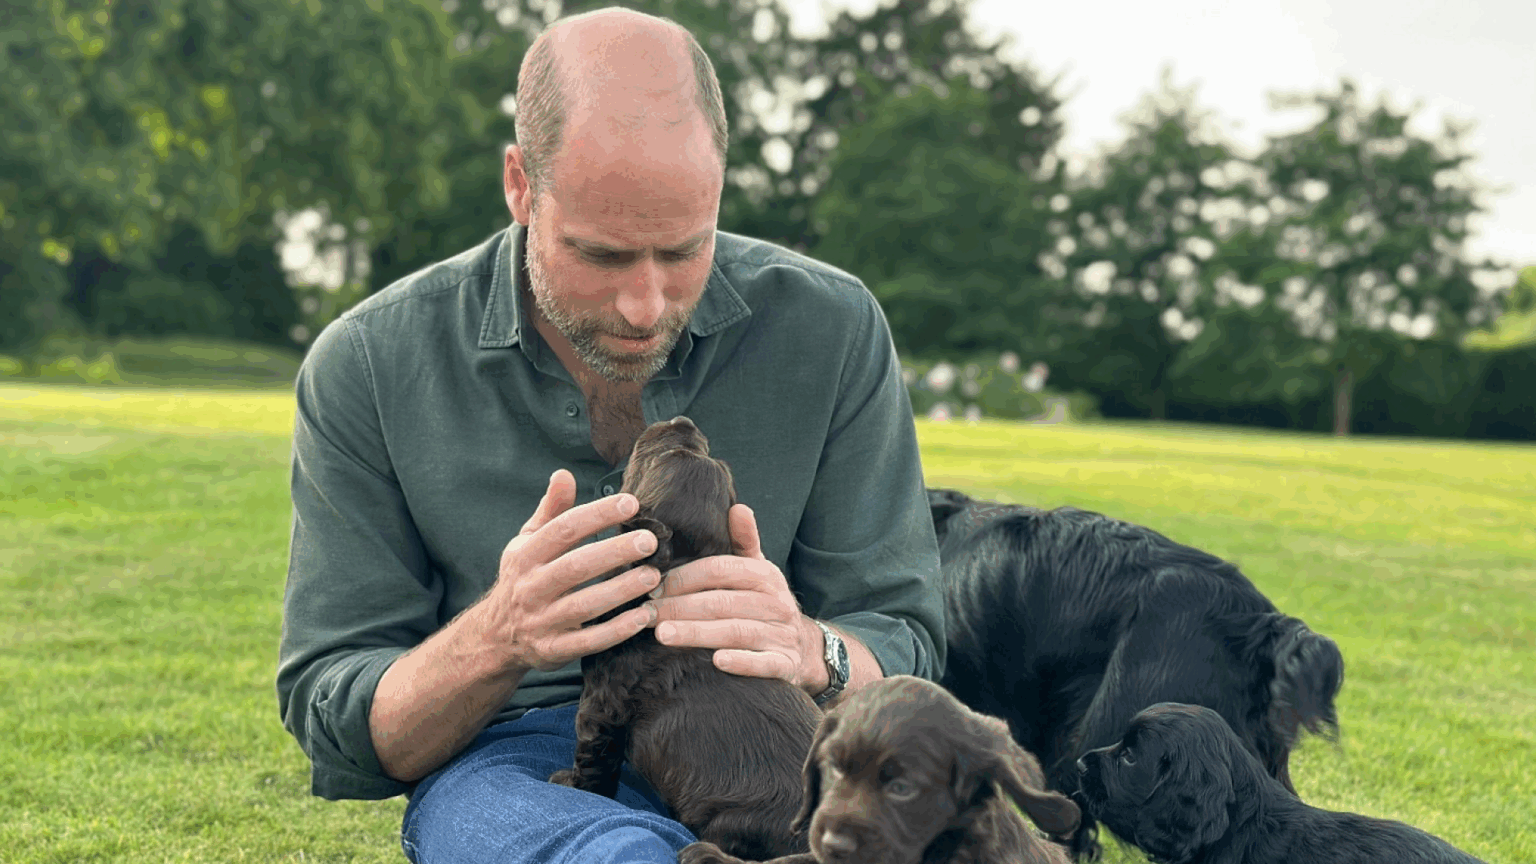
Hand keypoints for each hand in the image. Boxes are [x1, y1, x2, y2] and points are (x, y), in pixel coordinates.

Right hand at [478, 469, 662, 672]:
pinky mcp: (554, 650)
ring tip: (654, 576)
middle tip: (650, 540)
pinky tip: (644, 616)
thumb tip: (564, 473)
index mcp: (525, 556)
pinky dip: (617, 630)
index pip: (563, 530)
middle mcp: (530, 588)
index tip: (631, 503)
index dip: (597, 515)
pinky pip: (589, 641)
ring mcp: (541, 622)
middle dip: (614, 552)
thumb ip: (550, 511)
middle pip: (576, 566)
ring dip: (621, 591)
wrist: (495, 637)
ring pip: (585, 605)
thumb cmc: (522, 579)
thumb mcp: (527, 543)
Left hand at [649, 504, 826, 691]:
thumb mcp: (759, 571)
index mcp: (765, 575)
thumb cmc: (765, 605)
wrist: (804, 649)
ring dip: (698, 633)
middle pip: (722, 602)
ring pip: (736, 632)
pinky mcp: (785, 665)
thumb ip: (745, 541)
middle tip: (647, 614)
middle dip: (680, 607)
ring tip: (663, 635)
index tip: (653, 587)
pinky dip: (741, 662)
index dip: (684, 578)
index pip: (720, 570)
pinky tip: (716, 662)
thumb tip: (738, 507)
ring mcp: (782, 635)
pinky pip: (763, 663)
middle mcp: (776, 603)